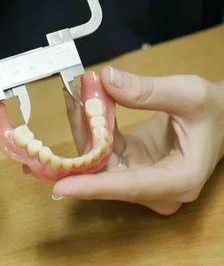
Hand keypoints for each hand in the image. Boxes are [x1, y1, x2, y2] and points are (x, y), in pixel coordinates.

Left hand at [52, 65, 223, 214]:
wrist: (220, 116)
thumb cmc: (211, 110)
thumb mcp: (187, 94)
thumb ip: (147, 90)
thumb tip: (106, 80)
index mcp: (179, 180)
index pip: (130, 186)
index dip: (94, 186)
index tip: (62, 185)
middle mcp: (158, 189)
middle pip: (108, 173)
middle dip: (85, 138)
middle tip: (73, 100)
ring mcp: (143, 178)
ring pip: (101, 162)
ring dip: (84, 129)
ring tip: (75, 95)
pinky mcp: (133, 164)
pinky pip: (105, 149)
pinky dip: (92, 127)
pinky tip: (82, 103)